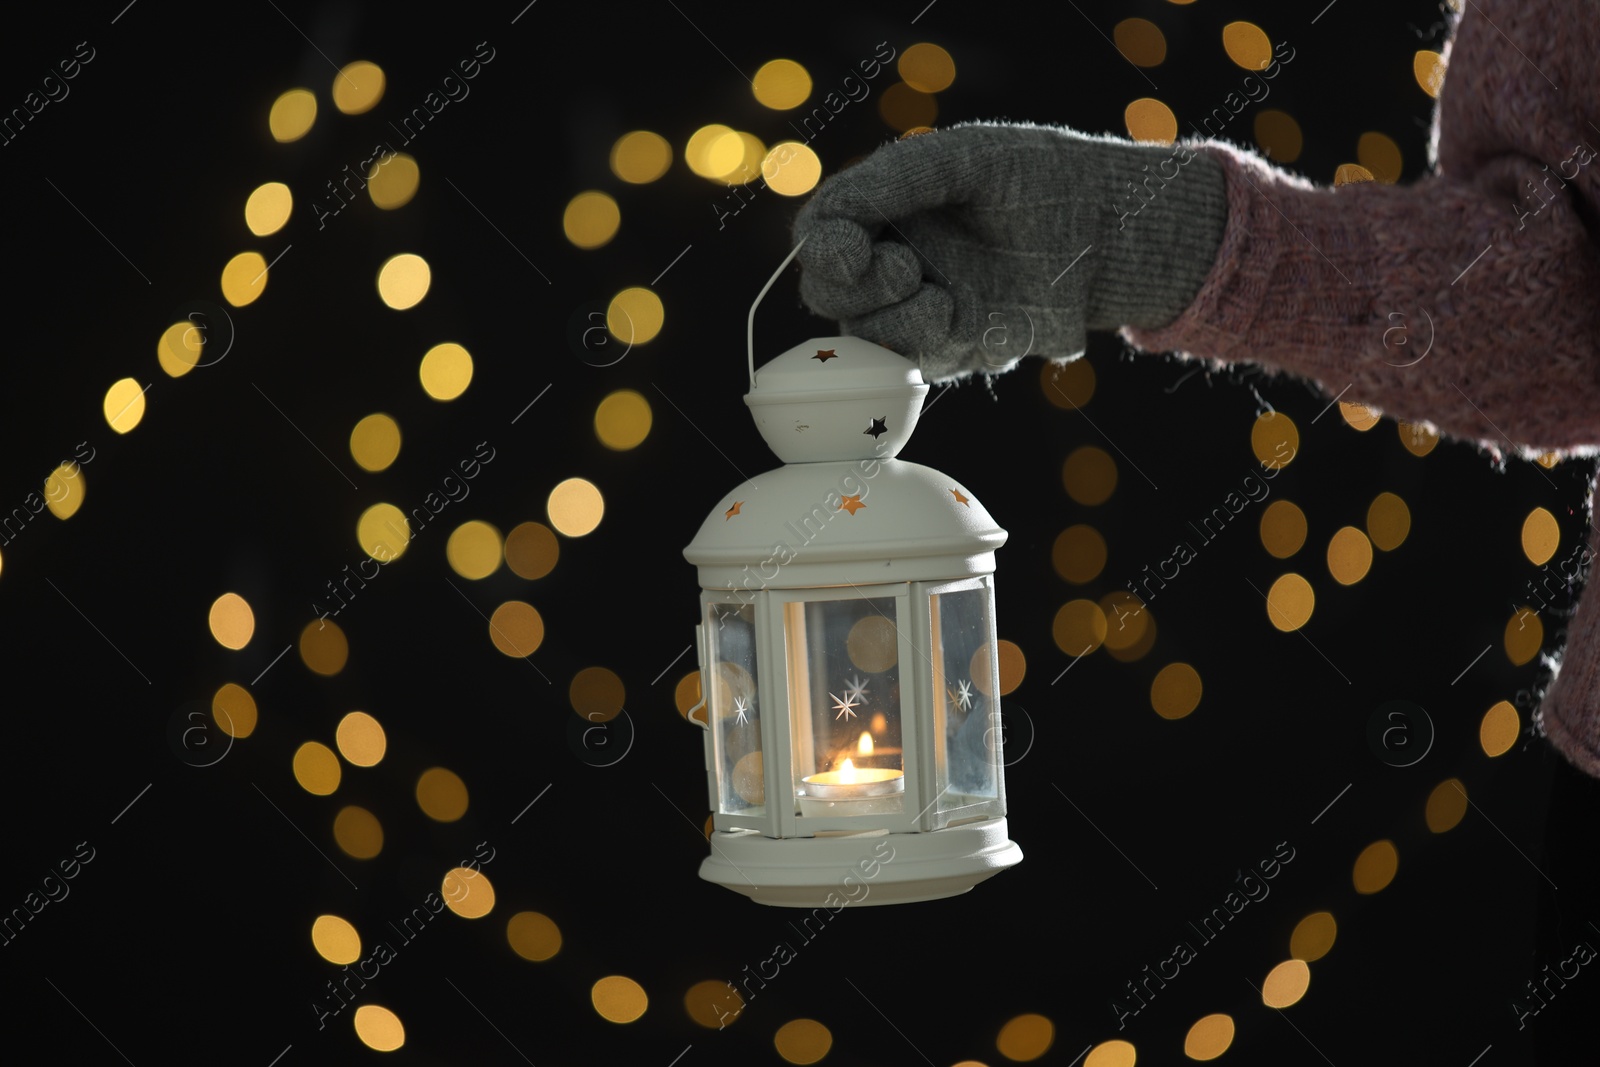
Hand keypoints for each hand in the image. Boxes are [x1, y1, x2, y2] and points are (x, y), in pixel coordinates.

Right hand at [793, 122, 1225, 383]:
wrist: (1107, 233)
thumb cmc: (1038, 180)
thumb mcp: (965, 159)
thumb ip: (895, 180)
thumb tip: (830, 227)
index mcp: (886, 208)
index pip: (821, 234)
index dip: (820, 249)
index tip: (848, 252)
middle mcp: (892, 259)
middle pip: (828, 295)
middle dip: (854, 289)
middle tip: (907, 269)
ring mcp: (917, 309)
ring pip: (862, 339)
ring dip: (891, 322)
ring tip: (942, 298)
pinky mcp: (950, 350)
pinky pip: (908, 365)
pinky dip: (924, 343)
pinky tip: (960, 317)